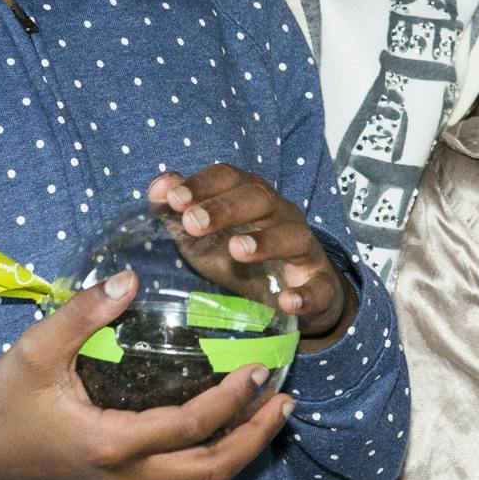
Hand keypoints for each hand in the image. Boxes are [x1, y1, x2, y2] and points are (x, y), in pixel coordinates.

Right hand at [0, 272, 293, 479]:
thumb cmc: (1, 402)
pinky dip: (210, 464)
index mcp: (111, 445)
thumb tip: (130, 279)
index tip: (262, 369)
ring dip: (241, 453)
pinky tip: (222, 434)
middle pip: (214, 470)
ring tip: (269, 416)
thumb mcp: (34, 350)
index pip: (193, 427)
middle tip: (286, 399)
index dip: (235, 400)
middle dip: (257, 436)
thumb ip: (82, 315)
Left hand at [148, 165, 355, 345]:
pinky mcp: (321, 285)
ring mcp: (304, 249)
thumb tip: (157, 188)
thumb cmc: (243, 257)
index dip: (202, 184)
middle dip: (226, 208)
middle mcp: (281, 215)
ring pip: (292, 236)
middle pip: (259, 199)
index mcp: (252, 197)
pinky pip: (319, 288)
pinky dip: (305, 294)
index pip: (229, 178)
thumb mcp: (209, 234)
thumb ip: (183, 211)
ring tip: (237, 251)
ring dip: (266, 242)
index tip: (173, 197)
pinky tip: (288, 301)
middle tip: (193, 222)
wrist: (297, 291)